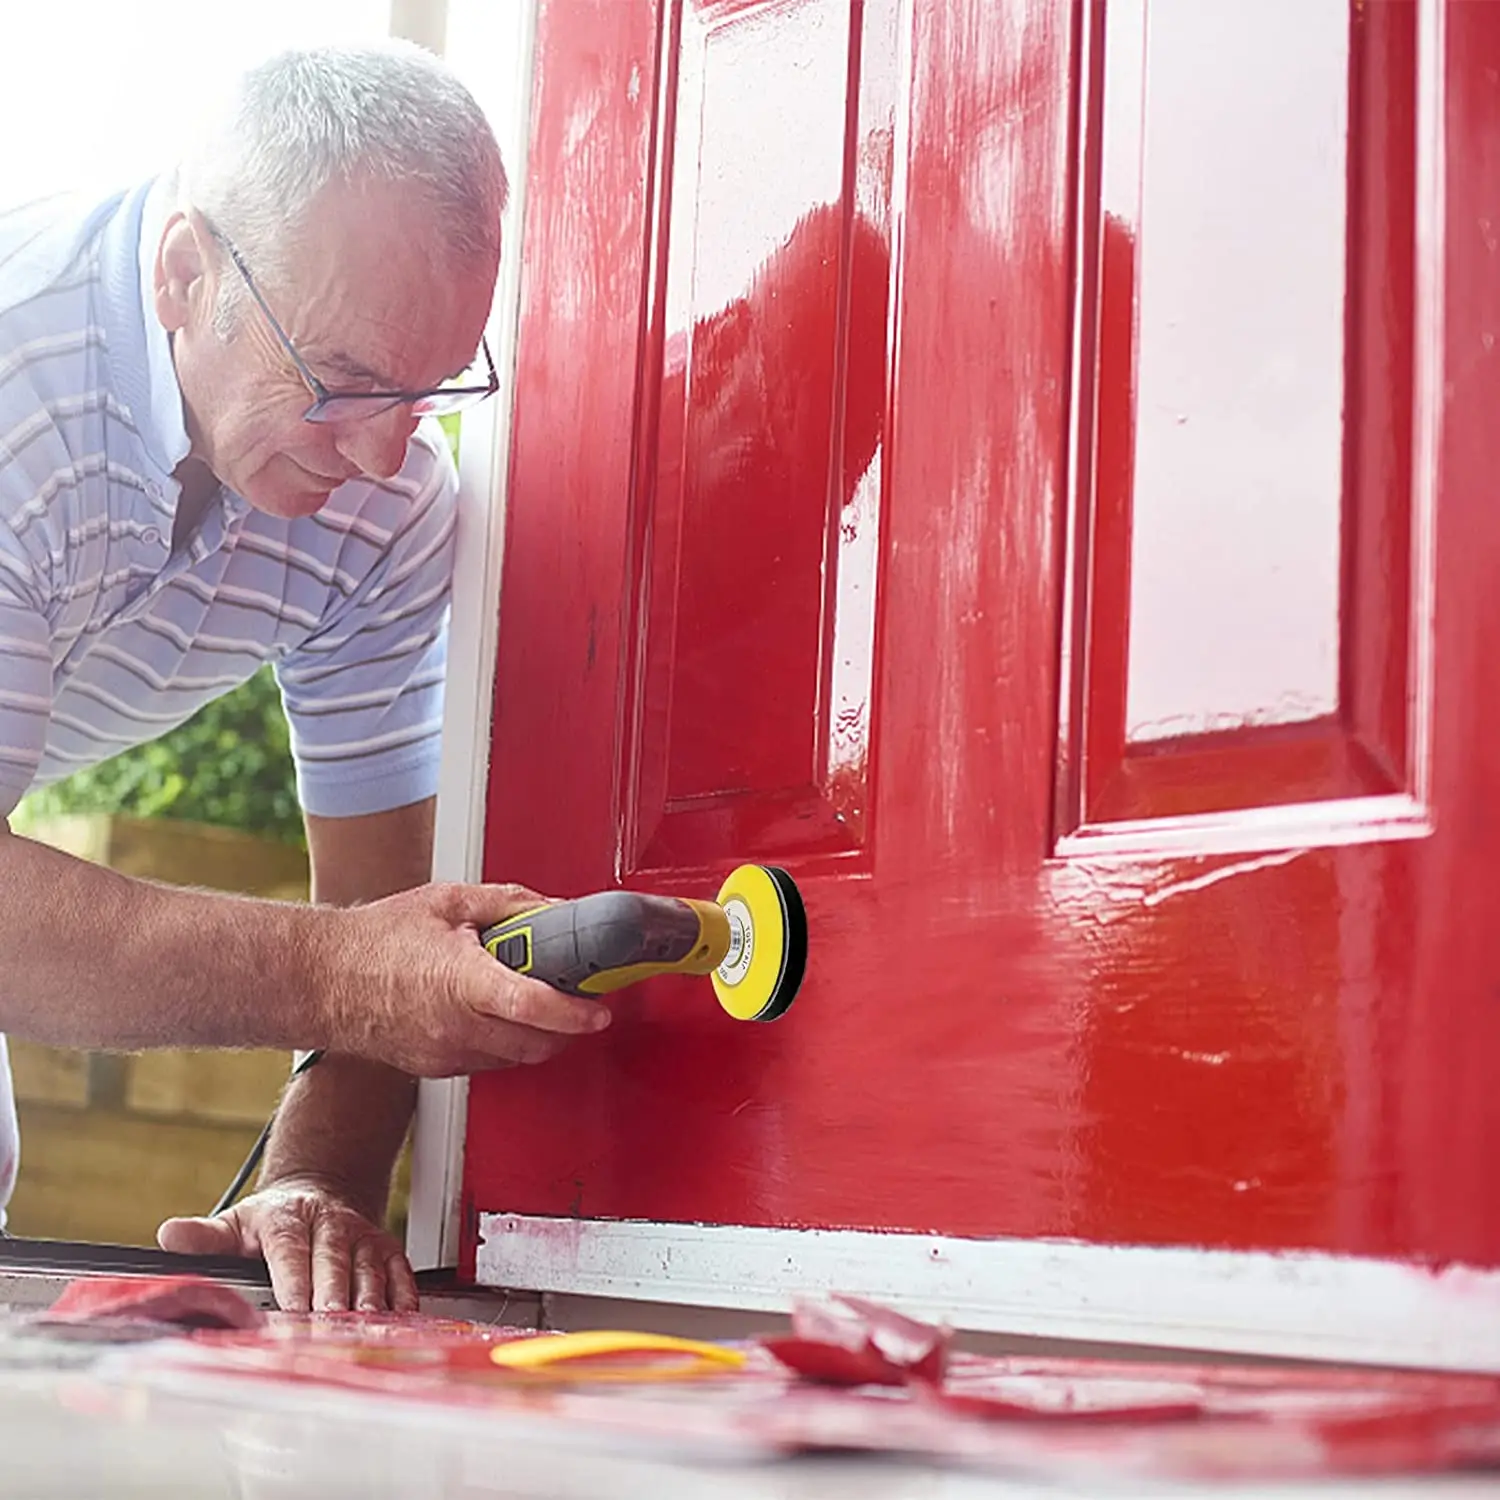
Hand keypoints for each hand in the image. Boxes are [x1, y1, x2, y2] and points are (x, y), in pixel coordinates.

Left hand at [157, 1175, 416, 1312]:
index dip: (294, 1279)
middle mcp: (330, 1224)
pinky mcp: (385, 1248)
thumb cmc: (272, 1221)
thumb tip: (170, 1235)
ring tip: (366, 1330)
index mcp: (287, 1218)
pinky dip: (401, 1296)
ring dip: (369, 1300)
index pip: (290, 1249)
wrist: (319, 1194)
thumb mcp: (235, 1223)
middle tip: (329, 1326)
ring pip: (369, 1268)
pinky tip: (399, 1320)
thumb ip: (204, 1237)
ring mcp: (361, 1236)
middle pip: (333, 1261)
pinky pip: (398, 1271)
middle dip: (333, 1295)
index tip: (294, 1308)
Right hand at [313, 881, 610, 1076]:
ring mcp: (445, 1053)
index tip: (600, 1008)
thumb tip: (555, 909)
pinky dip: (505, 1042)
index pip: (533, 1007)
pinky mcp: (436, 1069)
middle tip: (576, 994)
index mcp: (462, 982)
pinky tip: (495, 1012)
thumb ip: (510, 903)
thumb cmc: (376, 939)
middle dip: (567, 1024)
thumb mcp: (449, 901)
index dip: (574, 1012)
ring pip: (517, 1057)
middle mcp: (456, 1026)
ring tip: (533, 997)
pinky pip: (488, 1061)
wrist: (319, 979)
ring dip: (538, 1035)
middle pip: (537, 1042)